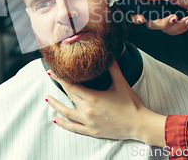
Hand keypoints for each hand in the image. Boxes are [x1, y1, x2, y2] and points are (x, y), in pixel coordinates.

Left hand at [45, 61, 166, 146]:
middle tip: (51, 76)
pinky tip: (56, 120)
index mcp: (94, 98)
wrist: (139, 124)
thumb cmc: (132, 104)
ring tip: (48, 99)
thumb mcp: (121, 84)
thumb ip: (113, 68)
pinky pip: (74, 128)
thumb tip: (109, 55)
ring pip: (67, 113)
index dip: (61, 78)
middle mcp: (88, 111)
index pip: (72, 85)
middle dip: (59, 85)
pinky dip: (64, 124)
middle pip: (69, 96)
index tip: (53, 71)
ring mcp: (89, 122)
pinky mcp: (92, 131)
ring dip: (56, 106)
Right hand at [131, 0, 187, 44]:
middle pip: (151, 24)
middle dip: (164, 22)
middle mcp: (158, 13)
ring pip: (164, 29)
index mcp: (156, 3)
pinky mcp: (172, 29)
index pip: (139, 10)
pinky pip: (173, 33)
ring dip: (178, 25)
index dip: (136, 16)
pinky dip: (182, 27)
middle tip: (174, 17)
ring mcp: (165, 22)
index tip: (141, 19)